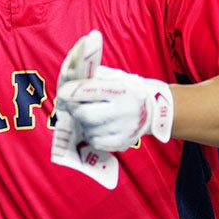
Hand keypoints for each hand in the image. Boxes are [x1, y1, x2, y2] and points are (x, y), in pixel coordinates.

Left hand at [56, 65, 173, 151]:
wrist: (154, 110)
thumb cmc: (127, 90)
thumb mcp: (115, 76)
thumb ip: (93, 76)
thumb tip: (67, 75)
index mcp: (121, 89)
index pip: (87, 90)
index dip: (70, 91)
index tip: (63, 92)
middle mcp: (125, 110)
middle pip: (84, 115)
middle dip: (74, 109)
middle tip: (73, 105)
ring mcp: (124, 129)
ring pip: (88, 129)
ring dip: (82, 123)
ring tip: (88, 115)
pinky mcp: (123, 142)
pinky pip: (95, 142)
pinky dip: (90, 134)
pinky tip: (95, 127)